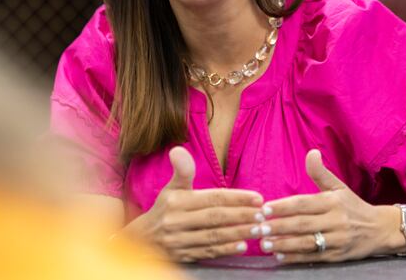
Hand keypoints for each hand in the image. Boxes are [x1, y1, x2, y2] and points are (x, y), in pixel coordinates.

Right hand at [124, 146, 264, 261]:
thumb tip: (178, 150)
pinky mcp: (183, 256)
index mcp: (177, 201)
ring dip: (238, 233)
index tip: (257, 198)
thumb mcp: (171, 188)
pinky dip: (226, 250)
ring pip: (214, 237)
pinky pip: (207, 253)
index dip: (236, 198)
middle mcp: (177, 221)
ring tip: (257, 229)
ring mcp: (180, 241)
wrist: (142, 240)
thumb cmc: (164, 209)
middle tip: (263, 214)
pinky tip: (242, 246)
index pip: (212, 198)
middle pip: (215, 218)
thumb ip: (182, 170)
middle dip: (241, 216)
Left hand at [259, 149, 403, 263]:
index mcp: (333, 201)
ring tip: (265, 244)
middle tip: (258, 228)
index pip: (304, 203)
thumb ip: (321, 173)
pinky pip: (314, 257)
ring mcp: (337, 240)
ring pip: (307, 243)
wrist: (381, 230)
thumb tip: (311, 152)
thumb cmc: (354, 206)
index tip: (264, 209)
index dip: (284, 207)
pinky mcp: (338, 256)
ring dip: (284, 244)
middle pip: (303, 224)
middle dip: (279, 227)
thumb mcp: (339, 187)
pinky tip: (280, 256)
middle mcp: (336, 220)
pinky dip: (296, 258)